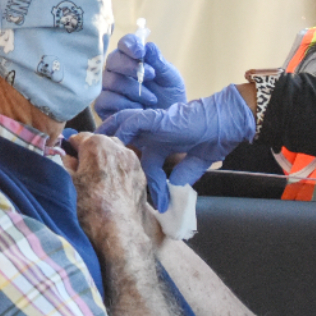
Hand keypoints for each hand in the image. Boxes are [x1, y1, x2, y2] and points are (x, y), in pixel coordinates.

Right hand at [66, 133, 153, 247]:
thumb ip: (66, 163)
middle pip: (99, 142)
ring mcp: (132, 160)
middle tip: (82, 170)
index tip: (69, 159)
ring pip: (115, 152)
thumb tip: (67, 157)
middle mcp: (118, 147)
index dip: (71, 148)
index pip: (79, 137)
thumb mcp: (68, 183)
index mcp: (97, 144)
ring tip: (98, 180)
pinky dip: (118, 170)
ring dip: (106, 160)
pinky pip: (126, 165)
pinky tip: (112, 187)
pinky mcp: (141, 174)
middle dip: (90, 152)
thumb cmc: (89, 208)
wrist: (118, 231)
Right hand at [93, 34, 186, 119]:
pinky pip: (104, 99)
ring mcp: (108, 88)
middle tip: (151, 75)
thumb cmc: (169, 99)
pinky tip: (138, 109)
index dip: (130, 45)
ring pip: (109, 80)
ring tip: (151, 99)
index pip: (124, 44)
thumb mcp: (170, 79)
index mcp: (133, 59)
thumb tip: (148, 46)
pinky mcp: (103, 106)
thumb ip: (159, 63)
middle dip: (131, 67)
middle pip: (113, 60)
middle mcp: (117, 71)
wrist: (168, 126)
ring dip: (132, 89)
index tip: (141, 52)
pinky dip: (123, 104)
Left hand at [96, 85, 255, 210]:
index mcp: (162, 142)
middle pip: (121, 141)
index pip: (139, 160)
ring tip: (89, 150)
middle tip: (87, 164)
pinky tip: (109, 140)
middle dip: (104, 152)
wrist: (228, 122)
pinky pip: (132, 122)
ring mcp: (154, 125)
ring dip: (106, 139)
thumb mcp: (197, 162)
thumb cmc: (216, 137)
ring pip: (121, 128)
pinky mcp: (157, 119)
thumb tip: (175, 184)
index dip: (135, 177)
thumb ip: (185, 172)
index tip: (137, 196)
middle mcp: (154, 133)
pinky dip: (120, 130)